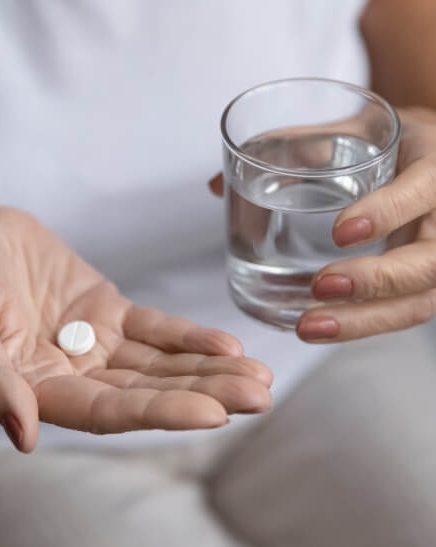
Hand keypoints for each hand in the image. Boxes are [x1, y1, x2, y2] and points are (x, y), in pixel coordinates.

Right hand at [0, 207, 271, 451]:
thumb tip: (21, 435)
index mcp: (36, 389)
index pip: (107, 412)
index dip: (160, 413)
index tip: (214, 414)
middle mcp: (72, 374)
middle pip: (147, 392)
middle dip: (204, 394)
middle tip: (260, 397)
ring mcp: (93, 342)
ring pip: (159, 363)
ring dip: (208, 369)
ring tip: (259, 376)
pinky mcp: (105, 310)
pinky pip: (153, 327)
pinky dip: (188, 335)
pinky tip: (227, 344)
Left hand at [297, 107, 435, 341]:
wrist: (428, 156)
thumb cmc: (385, 144)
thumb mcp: (346, 132)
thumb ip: (287, 149)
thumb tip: (215, 184)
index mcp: (432, 165)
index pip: (422, 191)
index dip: (386, 213)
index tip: (340, 231)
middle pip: (428, 264)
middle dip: (373, 282)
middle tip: (320, 288)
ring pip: (418, 301)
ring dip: (363, 321)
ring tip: (308, 328)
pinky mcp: (424, 282)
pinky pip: (403, 311)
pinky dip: (363, 325)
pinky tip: (322, 330)